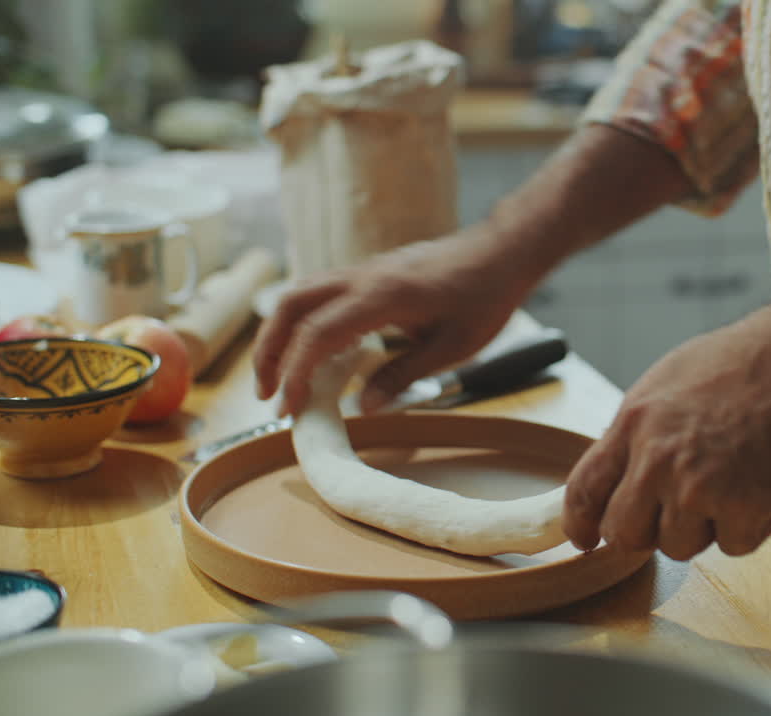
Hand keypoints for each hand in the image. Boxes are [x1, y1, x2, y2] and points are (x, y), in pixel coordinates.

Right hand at [255, 225, 540, 415]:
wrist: (503, 251)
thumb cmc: (485, 296)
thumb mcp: (452, 347)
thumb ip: (404, 375)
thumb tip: (361, 406)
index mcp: (382, 296)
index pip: (317, 334)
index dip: (295, 374)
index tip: (288, 408)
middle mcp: (363, 277)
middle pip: (290, 306)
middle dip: (269, 351)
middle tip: (267, 395)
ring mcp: (364, 270)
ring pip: (300, 295)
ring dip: (281, 335)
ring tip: (282, 377)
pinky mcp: (370, 273)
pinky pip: (322, 294)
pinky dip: (304, 323)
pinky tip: (315, 353)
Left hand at [562, 302, 770, 559]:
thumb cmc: (751, 359)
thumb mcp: (672, 381)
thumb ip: (642, 429)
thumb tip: (626, 468)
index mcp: (634, 422)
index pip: (584, 490)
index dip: (579, 524)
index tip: (586, 539)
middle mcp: (656, 458)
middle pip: (623, 534)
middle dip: (648, 533)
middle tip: (679, 514)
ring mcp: (698, 486)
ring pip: (678, 547)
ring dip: (706, 528)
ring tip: (735, 481)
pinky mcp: (742, 506)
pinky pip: (732, 546)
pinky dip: (751, 526)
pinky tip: (765, 485)